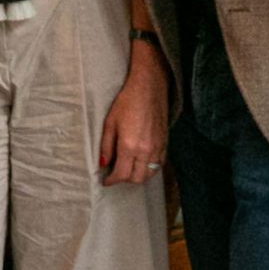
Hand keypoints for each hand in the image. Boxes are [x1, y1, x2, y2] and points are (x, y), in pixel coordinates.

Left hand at [98, 49, 168, 185]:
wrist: (149, 88)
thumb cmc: (127, 102)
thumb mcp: (109, 123)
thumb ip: (106, 146)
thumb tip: (103, 164)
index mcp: (130, 146)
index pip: (122, 174)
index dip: (111, 181)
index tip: (105, 181)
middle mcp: (146, 150)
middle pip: (137, 179)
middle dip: (124, 180)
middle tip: (115, 174)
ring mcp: (158, 147)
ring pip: (149, 174)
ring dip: (137, 176)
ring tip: (127, 169)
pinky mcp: (165, 143)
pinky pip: (159, 164)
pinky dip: (149, 169)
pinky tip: (140, 163)